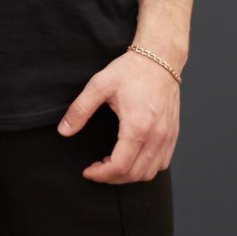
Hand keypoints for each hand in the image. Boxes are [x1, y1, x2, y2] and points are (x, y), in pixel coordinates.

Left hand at [56, 51, 179, 183]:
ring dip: (129, 175)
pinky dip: (146, 168)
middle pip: (134, 175)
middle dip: (112, 177)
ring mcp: (167, 136)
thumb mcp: (99, 85)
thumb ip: (80, 110)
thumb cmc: (131, 70)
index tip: (88, 170)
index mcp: (137, 126)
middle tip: (97, 168)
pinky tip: (132, 156)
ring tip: (113, 163)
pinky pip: (162, 163)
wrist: (160, 58)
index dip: (100, 174)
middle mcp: (156, 136)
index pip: (119, 166)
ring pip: (149, 173)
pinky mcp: (173, 134)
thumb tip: (64, 131)